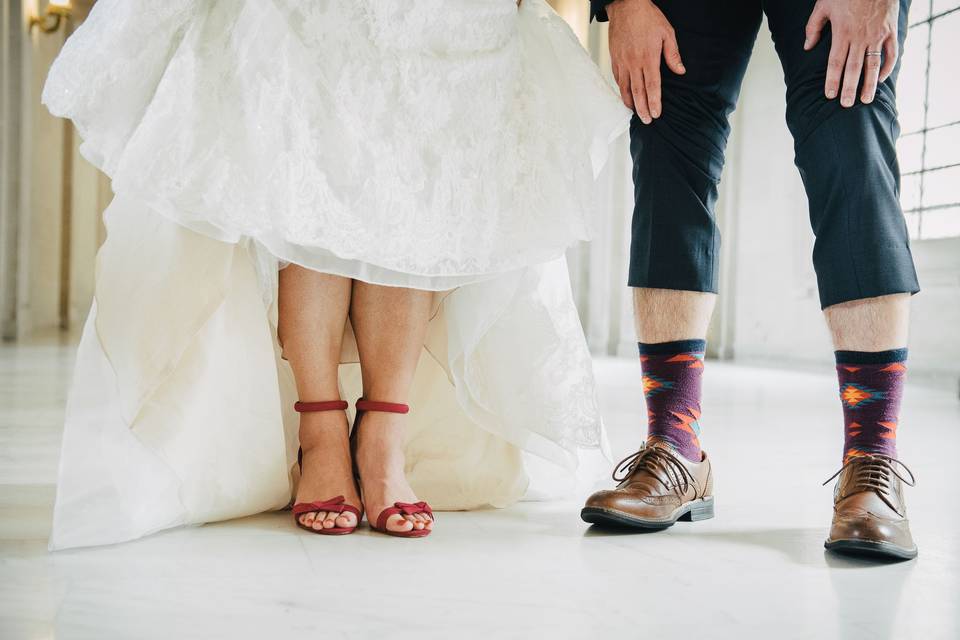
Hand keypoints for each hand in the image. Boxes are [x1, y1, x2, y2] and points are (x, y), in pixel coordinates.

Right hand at [607, 0, 684, 123]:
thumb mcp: (667, 33)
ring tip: (635, 113)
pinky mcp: (614, 59)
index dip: (654, 102)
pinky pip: (617, 78)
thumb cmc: (648, 18)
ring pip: (625, 88)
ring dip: (630, 102)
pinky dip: (621, 90)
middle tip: (646, 121)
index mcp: (648, 58)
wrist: (626, 6)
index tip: (656, 114)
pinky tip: (625, 96)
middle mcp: (633, 63)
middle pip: (637, 92)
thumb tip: (681, 71)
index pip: (652, 86)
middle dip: (642, 108)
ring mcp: (622, 62)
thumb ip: (673, 55)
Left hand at [804, 0, 898, 106]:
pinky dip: (887, 67)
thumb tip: (807, 47)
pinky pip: (891, 53)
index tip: (829, 95)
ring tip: (866, 100)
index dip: (832, 80)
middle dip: (850, 88)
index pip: (835, 62)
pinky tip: (880, 79)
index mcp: (842, 32)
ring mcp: (878, 34)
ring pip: (873, 64)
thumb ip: (813, 27)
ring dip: (869, 83)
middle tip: (846, 105)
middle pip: (854, 68)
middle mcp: (860, 36)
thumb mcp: (824, 5)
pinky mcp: (891, 30)